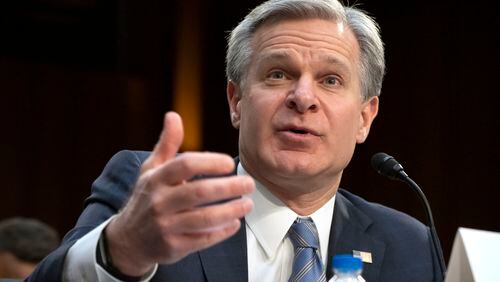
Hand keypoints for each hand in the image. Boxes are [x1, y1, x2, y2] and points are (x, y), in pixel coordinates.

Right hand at [105, 112, 253, 275]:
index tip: (229, 163)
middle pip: (199, 192)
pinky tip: (234, 223)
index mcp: (156, 179)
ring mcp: (166, 226)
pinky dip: (222, 232)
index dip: (210, 162)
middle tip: (249, 184)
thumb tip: (173, 115)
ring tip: (247, 204)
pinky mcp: (173, 247)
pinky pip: (203, 240)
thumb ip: (167, 144)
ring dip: (231, 211)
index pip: (185, 165)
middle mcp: (159, 202)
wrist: (128, 240)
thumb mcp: (151, 169)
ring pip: (204, 219)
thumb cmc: (147, 198)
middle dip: (229, 187)